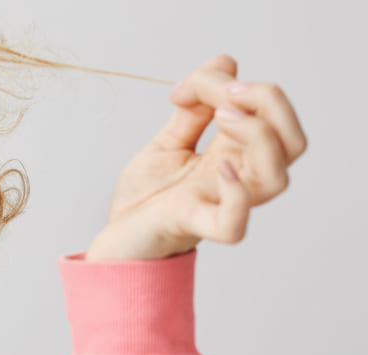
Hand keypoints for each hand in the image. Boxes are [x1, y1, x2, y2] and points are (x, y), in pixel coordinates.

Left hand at [85, 54, 307, 261]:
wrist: (114, 239)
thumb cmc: (144, 199)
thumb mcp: (167, 144)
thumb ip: (194, 109)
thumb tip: (225, 63)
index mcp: (235, 156)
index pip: (272, 116)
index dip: (242, 87)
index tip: (187, 89)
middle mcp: (236, 180)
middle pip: (293, 144)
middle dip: (270, 105)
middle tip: (225, 97)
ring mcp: (218, 203)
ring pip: (276, 179)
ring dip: (258, 137)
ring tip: (223, 119)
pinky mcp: (193, 226)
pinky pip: (234, 223)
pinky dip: (235, 194)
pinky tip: (220, 167)